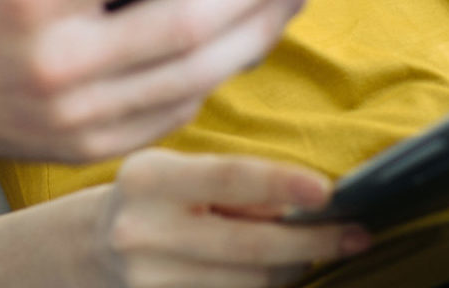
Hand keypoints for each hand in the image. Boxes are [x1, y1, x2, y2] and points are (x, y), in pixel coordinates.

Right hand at [91, 150, 370, 287]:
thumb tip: (301, 208)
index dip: (279, 183)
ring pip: (249, 283)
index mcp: (148, 179)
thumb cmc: (153, 198)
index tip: (325, 190)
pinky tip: (276, 272)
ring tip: (303, 251)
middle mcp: (142, 232)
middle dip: (311, 242)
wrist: (91, 249)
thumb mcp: (181, 172)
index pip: (226, 178)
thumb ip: (234, 186)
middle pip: (248, 246)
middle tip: (356, 235)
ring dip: (288, 268)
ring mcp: (149, 282)